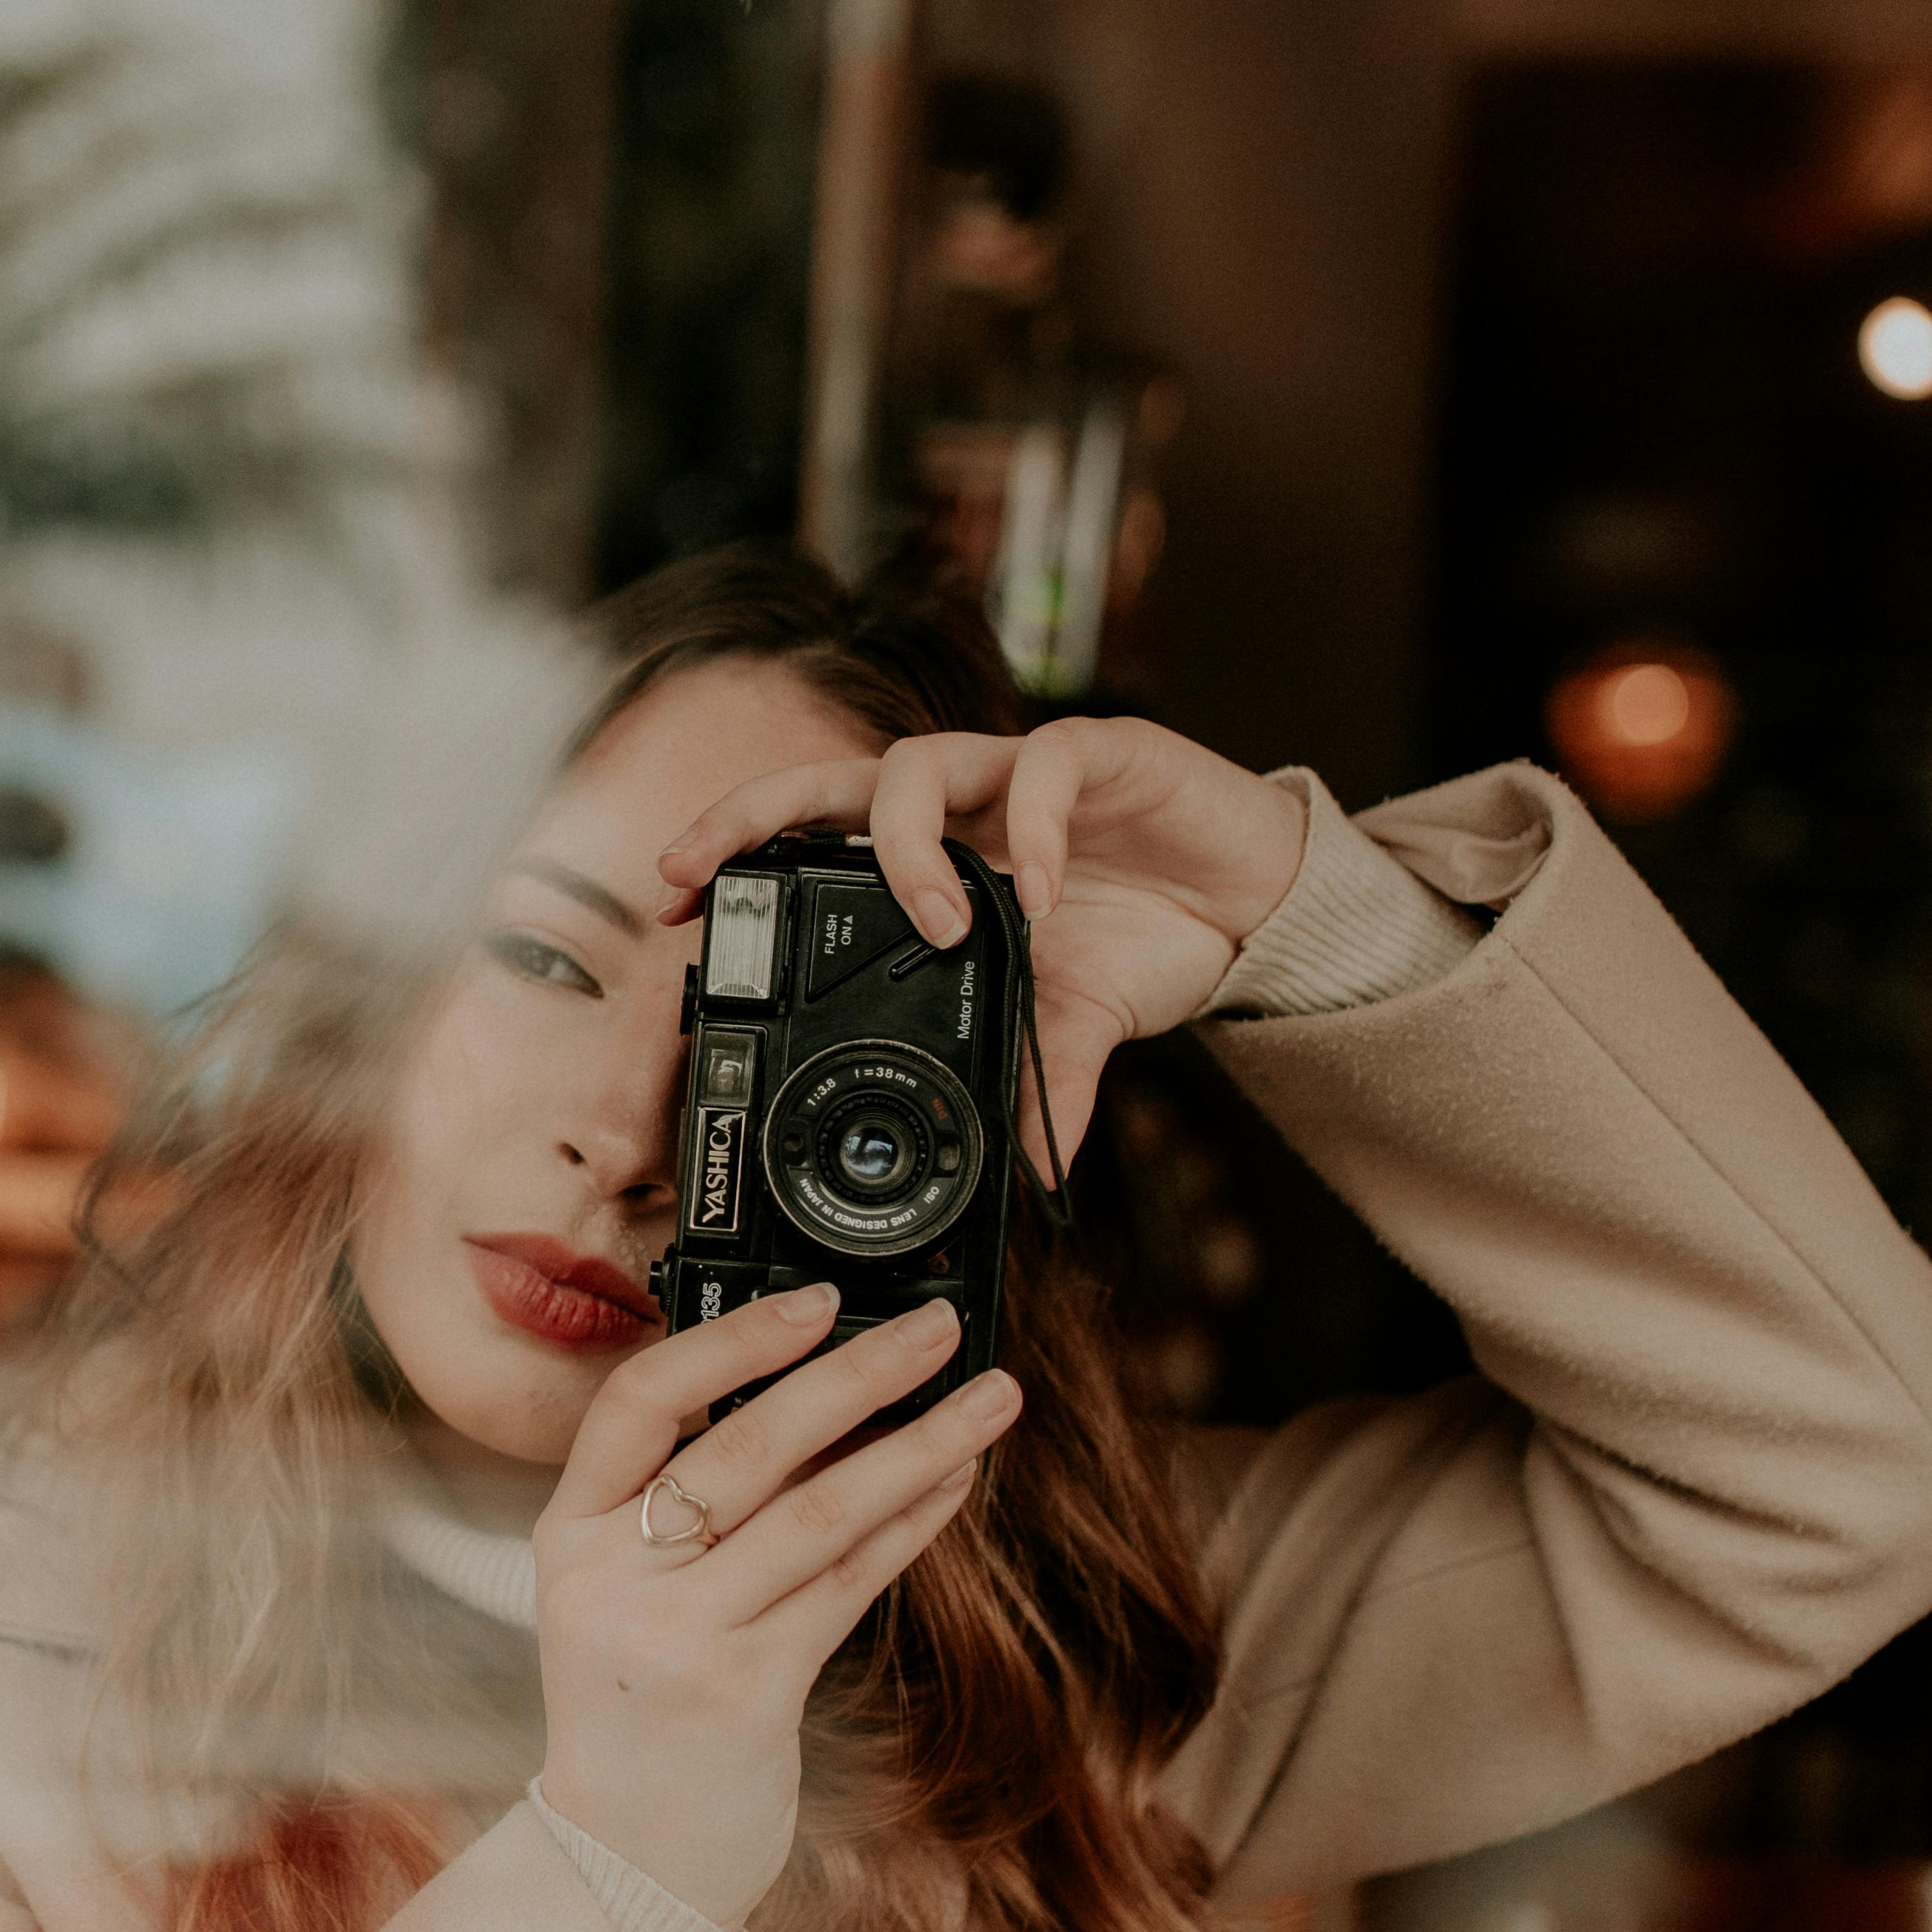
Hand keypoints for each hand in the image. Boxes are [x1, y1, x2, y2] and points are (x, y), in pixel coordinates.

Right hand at [535, 1280, 1023, 1930]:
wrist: (624, 1861)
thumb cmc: (639, 1709)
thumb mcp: (625, 1595)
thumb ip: (690, 1505)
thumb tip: (823, 1394)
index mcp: (569, 1535)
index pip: (638, 1403)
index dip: (730, 1341)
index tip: (818, 1301)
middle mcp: (611, 1579)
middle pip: (744, 1446)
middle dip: (858, 1374)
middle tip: (940, 1325)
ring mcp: (675, 1638)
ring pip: (815, 1513)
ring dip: (918, 1445)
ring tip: (991, 1398)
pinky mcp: (744, 1693)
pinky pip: (846, 1585)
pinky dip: (910, 1524)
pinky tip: (957, 1483)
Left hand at [654, 719, 1307, 1184]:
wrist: (1259, 901)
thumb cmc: (1150, 940)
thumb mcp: (1079, 1030)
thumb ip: (1038, 1084)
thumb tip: (1022, 1177)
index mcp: (938, 857)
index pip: (814, 837)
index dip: (739, 856)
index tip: (672, 905)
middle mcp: (965, 804)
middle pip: (831, 778)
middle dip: (749, 813)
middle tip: (691, 870)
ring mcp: (1023, 773)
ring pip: (923, 762)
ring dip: (911, 845)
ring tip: (935, 922)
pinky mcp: (1104, 754)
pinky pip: (1047, 771)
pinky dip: (1031, 832)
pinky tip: (1036, 894)